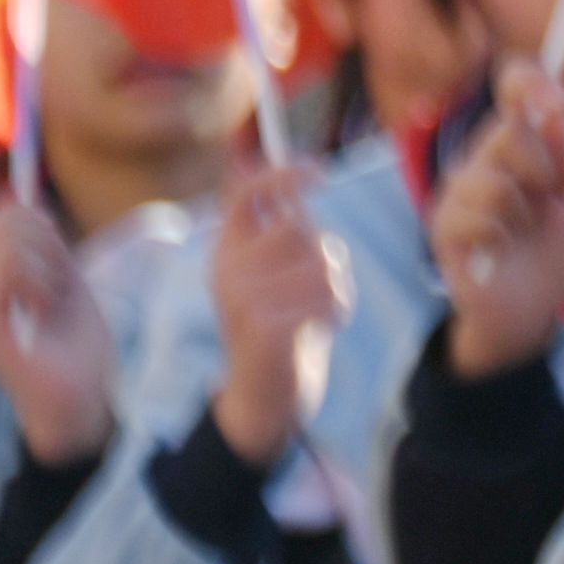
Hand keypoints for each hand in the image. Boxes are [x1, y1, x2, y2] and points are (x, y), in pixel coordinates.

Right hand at [0, 194, 116, 466]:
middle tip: (58, 281)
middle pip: (2, 218)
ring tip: (51, 298)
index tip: (59, 252)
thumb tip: (28, 204)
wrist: (82, 396)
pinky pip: (4, 268)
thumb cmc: (77, 344)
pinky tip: (44, 306)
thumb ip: (46, 245)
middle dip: (45, 239)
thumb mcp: (67, 281)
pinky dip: (36, 279)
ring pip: (6, 238)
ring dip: (45, 261)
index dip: (32, 217)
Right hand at [203, 162, 344, 470]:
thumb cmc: (285, 322)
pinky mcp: (261, 328)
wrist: (267, 392)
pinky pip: (325, 296)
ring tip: (321, 309)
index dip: (281, 174)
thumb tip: (301, 172)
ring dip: (337, 285)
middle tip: (322, 285)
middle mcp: (225, 270)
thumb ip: (287, 227)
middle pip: (298, 229)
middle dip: (326, 254)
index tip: (320, 171)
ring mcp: (239, 299)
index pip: (245, 193)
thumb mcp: (280, 271)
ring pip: (320, 263)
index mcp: (227, 250)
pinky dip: (338, 309)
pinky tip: (324, 326)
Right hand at [430, 68, 563, 377]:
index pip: (511, 91)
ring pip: (489, 176)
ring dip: (522, 207)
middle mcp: (482, 160)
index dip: (529, 81)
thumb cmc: (560, 250)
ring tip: (524, 229)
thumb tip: (553, 103)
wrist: (539, 309)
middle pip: (505, 130)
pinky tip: (501, 248)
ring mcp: (458, 193)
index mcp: (518, 145)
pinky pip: (475, 214)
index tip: (559, 97)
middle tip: (549, 195)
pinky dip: (501, 233)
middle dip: (540, 164)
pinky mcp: (444, 228)